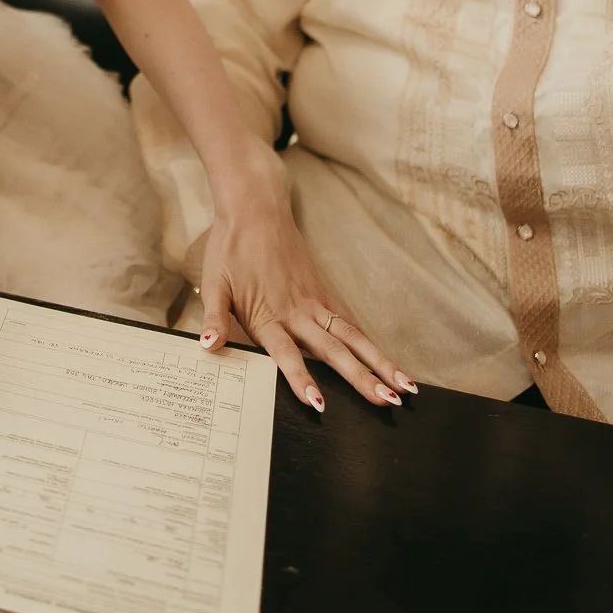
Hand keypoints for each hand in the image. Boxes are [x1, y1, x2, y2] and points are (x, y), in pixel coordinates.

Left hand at [199, 173, 415, 411]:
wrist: (255, 209)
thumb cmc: (231, 248)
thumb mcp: (214, 282)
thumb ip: (215, 318)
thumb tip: (208, 347)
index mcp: (267, 315)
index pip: (286, 353)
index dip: (301, 378)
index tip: (320, 403)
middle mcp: (297, 312)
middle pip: (333, 350)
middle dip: (361, 378)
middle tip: (387, 402)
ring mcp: (314, 302)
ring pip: (352, 337)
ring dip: (378, 362)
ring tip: (404, 387)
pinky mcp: (323, 291)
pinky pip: (349, 320)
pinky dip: (368, 342)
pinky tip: (386, 361)